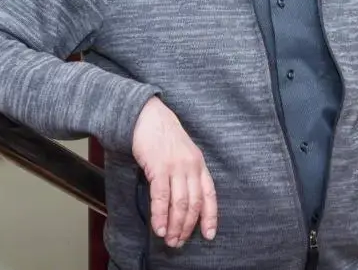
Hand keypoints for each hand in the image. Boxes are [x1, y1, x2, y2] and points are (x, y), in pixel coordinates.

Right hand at [132, 97, 217, 247]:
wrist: (147, 115)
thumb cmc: (162, 135)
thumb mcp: (183, 153)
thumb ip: (186, 173)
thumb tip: (184, 200)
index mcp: (199, 164)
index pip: (209, 194)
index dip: (210, 216)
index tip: (209, 235)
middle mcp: (192, 166)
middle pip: (194, 204)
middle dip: (187, 227)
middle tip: (179, 242)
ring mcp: (176, 166)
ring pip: (180, 203)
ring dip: (174, 225)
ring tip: (169, 239)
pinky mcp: (159, 166)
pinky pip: (161, 196)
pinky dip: (161, 215)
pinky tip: (158, 227)